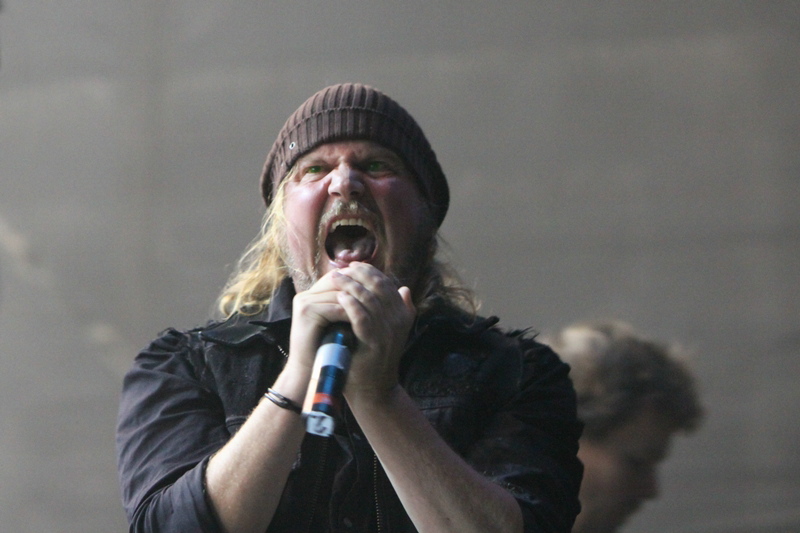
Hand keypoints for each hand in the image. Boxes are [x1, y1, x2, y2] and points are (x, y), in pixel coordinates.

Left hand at [330, 262, 415, 397]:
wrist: (373, 390)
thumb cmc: (375, 358)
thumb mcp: (390, 331)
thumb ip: (398, 310)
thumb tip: (405, 289)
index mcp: (403, 314)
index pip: (387, 284)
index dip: (370, 272)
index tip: (353, 266)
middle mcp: (399, 321)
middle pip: (379, 288)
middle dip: (359, 275)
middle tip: (341, 269)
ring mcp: (388, 333)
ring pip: (370, 301)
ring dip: (351, 286)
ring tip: (335, 278)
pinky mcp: (375, 344)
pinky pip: (363, 319)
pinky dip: (352, 306)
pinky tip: (340, 298)